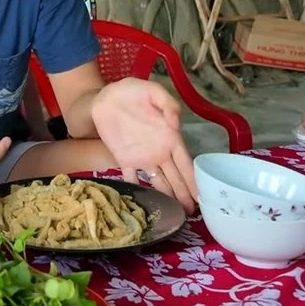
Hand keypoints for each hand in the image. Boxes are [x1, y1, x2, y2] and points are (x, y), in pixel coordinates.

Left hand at [90, 78, 197, 213]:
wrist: (102, 97)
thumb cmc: (130, 91)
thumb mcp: (152, 90)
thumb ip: (167, 104)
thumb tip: (175, 122)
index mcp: (169, 136)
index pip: (185, 161)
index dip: (193, 178)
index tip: (202, 195)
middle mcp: (159, 151)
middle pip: (175, 177)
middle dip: (185, 194)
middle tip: (193, 214)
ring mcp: (141, 157)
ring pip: (158, 181)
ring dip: (167, 197)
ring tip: (176, 214)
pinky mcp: (123, 159)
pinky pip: (132, 178)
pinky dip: (138, 190)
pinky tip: (145, 204)